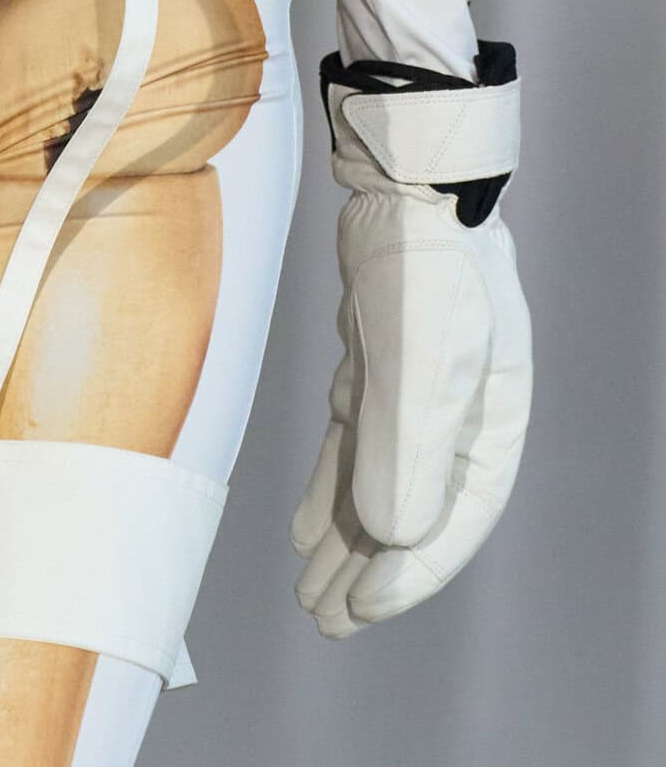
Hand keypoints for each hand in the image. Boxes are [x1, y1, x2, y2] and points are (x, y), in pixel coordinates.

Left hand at [292, 51, 530, 635]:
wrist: (403, 176)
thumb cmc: (428, 263)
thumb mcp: (424, 357)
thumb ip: (407, 446)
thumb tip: (390, 534)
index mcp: (490, 420)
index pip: (454, 517)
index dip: (410, 572)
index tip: (361, 608)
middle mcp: (460, 410)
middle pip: (413, 508)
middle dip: (369, 569)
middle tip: (324, 618)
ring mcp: (418, 383)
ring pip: (378, 477)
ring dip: (344, 534)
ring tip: (309, 588)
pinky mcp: (380, 357)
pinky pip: (355, 440)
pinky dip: (332, 481)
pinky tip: (305, 521)